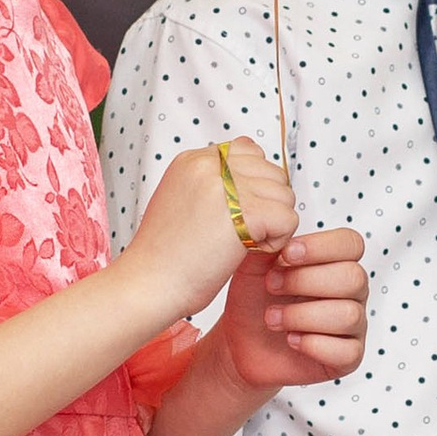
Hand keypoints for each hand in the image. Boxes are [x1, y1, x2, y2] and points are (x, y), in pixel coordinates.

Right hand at [122, 136, 291, 327]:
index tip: (235, 212)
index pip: (248, 151)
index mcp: (193, 160)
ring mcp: (229, 186)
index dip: (252, 185)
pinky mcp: (247, 212)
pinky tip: (247, 251)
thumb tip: (252, 180)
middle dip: (266, 204)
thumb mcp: (181, 201)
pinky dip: (276, 241)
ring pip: (284, 195)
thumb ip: (212, 184)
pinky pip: (288, 219)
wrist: (148, 284)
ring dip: (272, 224)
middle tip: (239, 233)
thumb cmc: (165, 256)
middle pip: (272, 173)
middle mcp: (210, 165)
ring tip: (240, 243)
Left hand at [217, 227, 366, 393]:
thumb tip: (279, 222)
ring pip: (348, 314)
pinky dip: (312, 345)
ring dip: (302, 316)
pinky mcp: (348, 357)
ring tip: (272, 319)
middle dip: (306, 281)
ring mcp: (353, 325)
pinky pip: (346, 351)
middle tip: (272, 287)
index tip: (285, 255)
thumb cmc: (253, 300)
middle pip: (353, 278)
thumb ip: (269, 241)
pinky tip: (290, 340)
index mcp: (335, 262)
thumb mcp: (253, 265)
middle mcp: (351, 291)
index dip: (320, 248)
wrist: (240, 341)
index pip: (351, 244)